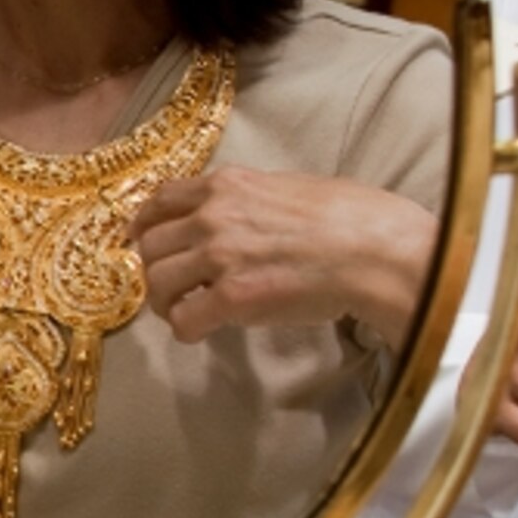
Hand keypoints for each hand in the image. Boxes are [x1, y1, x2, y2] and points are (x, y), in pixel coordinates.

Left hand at [132, 168, 438, 351]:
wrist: (376, 251)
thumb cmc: (350, 218)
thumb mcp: (288, 187)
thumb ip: (248, 199)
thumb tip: (233, 217)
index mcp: (227, 185)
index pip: (160, 199)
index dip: (144, 225)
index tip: (141, 241)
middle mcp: (214, 215)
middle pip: (150, 246)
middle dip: (155, 270)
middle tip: (172, 290)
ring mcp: (220, 255)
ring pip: (157, 282)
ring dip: (166, 303)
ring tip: (186, 313)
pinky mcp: (233, 296)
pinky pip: (183, 319)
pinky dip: (186, 329)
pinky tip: (202, 332)